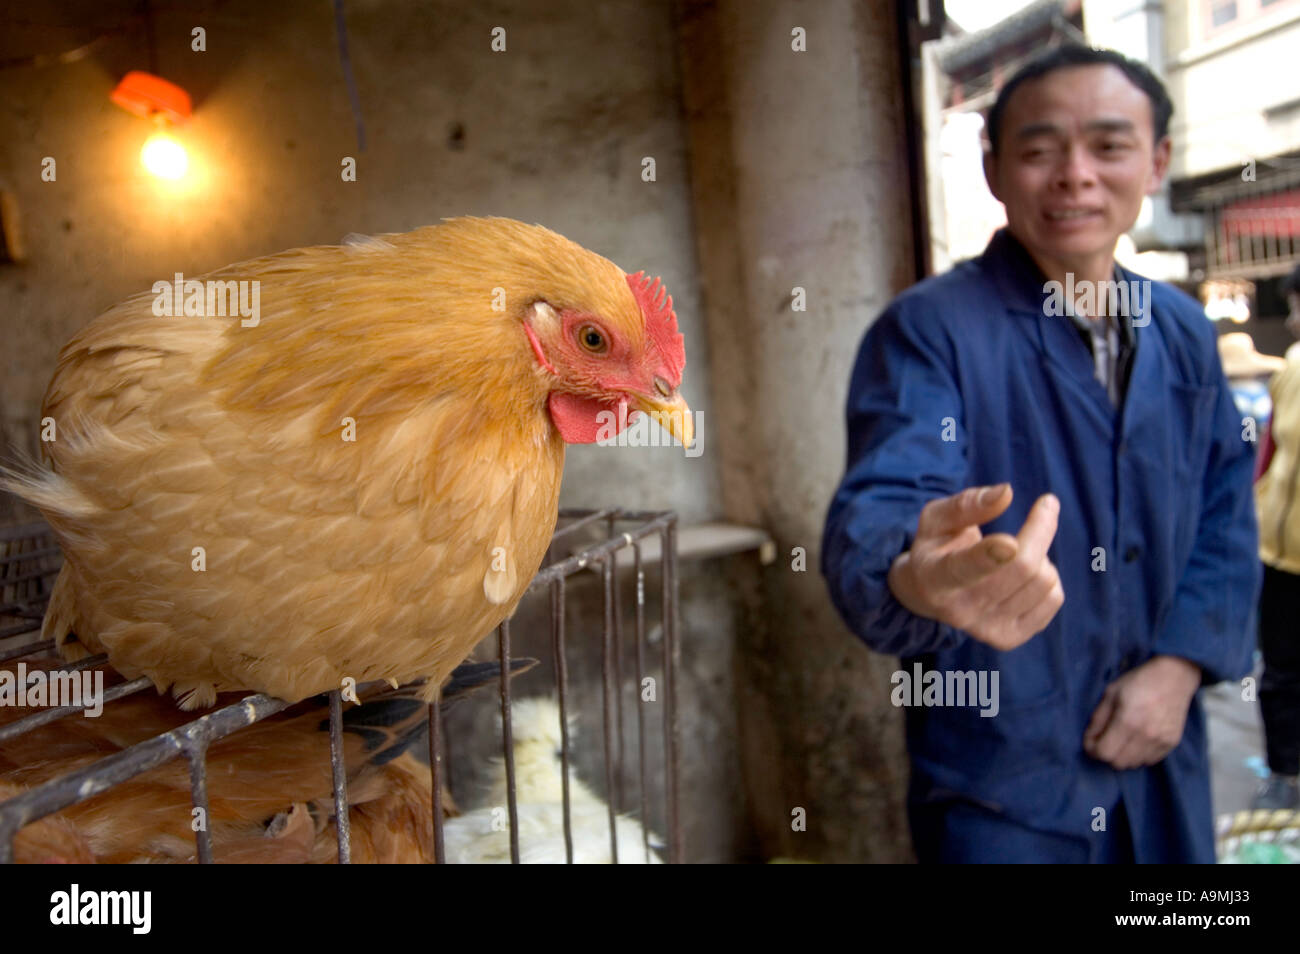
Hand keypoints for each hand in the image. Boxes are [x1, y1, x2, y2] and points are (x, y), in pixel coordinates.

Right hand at [886, 483, 1062, 649]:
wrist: (928, 594)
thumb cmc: (936, 546)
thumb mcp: (936, 518)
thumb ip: (967, 504)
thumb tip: (1007, 492)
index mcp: (935, 578)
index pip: (964, 567)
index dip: (990, 555)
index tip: (1009, 542)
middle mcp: (959, 611)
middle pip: (1021, 566)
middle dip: (1040, 528)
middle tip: (1047, 504)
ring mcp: (986, 630)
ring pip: (1044, 580)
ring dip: (1041, 555)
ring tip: (1017, 553)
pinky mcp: (1009, 638)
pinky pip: (1054, 598)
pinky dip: (1048, 577)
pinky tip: (1024, 575)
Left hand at [1083, 656, 1201, 768]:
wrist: (1174, 677)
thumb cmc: (1138, 682)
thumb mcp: (1110, 694)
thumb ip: (1098, 719)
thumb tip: (1090, 740)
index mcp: (1127, 721)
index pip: (1104, 753)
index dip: (1092, 749)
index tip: (1091, 741)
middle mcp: (1146, 736)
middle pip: (1118, 763)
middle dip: (1106, 754)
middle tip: (1104, 740)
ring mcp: (1161, 742)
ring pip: (1134, 764)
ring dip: (1123, 756)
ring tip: (1121, 740)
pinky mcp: (1172, 743)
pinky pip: (1150, 761)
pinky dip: (1139, 756)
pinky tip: (1137, 740)